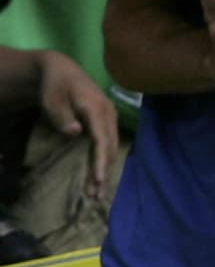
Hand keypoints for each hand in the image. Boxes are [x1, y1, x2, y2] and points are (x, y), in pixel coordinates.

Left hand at [34, 51, 117, 199]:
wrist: (62, 71)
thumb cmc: (55, 86)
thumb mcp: (52, 99)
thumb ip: (62, 116)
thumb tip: (76, 132)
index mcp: (96, 108)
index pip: (102, 138)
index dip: (101, 160)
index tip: (99, 179)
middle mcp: (108, 113)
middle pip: (109, 146)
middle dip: (104, 171)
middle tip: (96, 195)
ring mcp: (109, 117)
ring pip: (111, 147)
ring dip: (105, 169)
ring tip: (97, 192)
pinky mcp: (106, 122)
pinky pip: (108, 143)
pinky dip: (104, 160)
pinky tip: (100, 175)